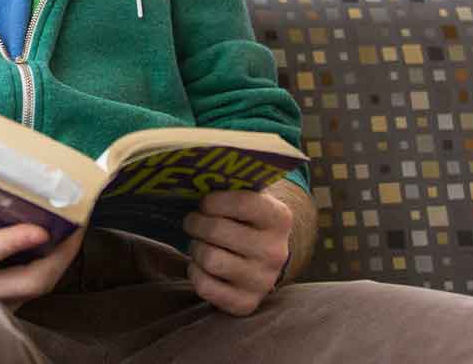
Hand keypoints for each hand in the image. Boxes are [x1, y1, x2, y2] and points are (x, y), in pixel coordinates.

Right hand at [0, 171, 83, 310]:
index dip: (15, 241)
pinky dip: (49, 268)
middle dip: (61, 255)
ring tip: (77, 228)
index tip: (41, 226)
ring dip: (61, 261)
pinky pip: (33, 290)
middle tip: (79, 223)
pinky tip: (58, 245)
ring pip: (37, 289)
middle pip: (32, 281)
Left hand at [181, 189, 291, 315]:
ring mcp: (262, 281)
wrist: (265, 259)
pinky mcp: (246, 303)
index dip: (213, 200)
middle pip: (215, 231)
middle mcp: (276, 251)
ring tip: (199, 242)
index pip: (241, 202)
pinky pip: (204, 285)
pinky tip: (202, 265)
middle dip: (195, 222)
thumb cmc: (246, 219)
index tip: (205, 202)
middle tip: (193, 221)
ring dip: (195, 247)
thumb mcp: (248, 197)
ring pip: (208, 258)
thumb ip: (230, 184)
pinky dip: (195, 272)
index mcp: (279, 218)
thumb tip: (193, 169)